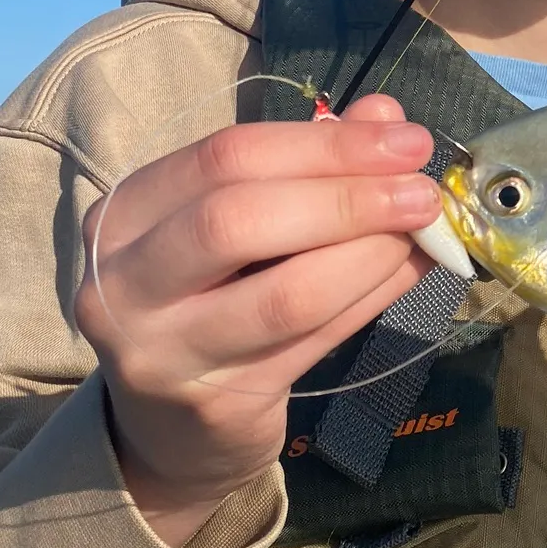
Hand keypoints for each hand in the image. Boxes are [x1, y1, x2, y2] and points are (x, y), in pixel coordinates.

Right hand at [74, 95, 439, 547]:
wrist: (171, 429)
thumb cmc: (208, 306)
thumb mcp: (237, 229)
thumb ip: (304, 168)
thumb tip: (386, 117)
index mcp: (122, 216)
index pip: (225, 158)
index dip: (324, 145)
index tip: (403, 138)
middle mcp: (124, 282)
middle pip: (241, 219)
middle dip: (347, 198)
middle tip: (423, 191)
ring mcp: (166, 350)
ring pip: (286, 292)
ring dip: (371, 255)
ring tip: (425, 234)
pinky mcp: (219, 403)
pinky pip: (314, 341)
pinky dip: (371, 299)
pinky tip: (409, 274)